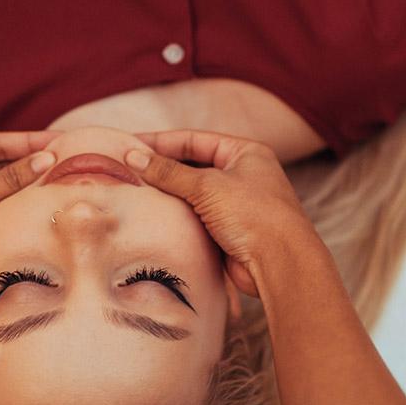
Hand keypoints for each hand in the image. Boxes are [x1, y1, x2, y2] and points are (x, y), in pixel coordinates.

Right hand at [126, 130, 318, 298]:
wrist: (280, 264)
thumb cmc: (253, 215)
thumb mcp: (208, 186)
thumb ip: (169, 172)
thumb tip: (134, 156)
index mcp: (244, 153)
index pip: (194, 140)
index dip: (160, 142)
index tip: (129, 146)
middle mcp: (241, 174)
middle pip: (191, 165)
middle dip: (160, 167)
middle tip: (125, 169)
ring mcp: (234, 203)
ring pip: (190, 192)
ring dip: (165, 192)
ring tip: (132, 191)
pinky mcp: (226, 230)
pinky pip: (193, 216)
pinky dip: (174, 215)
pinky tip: (151, 214)